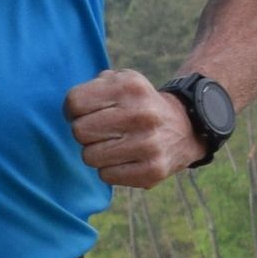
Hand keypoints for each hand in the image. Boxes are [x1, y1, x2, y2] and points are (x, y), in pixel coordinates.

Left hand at [65, 68, 198, 190]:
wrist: (185, 127)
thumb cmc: (139, 104)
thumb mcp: (123, 81)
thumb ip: (94, 87)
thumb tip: (71, 109)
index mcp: (130, 87)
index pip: (75, 102)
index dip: (73, 110)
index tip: (84, 113)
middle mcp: (141, 114)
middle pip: (79, 131)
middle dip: (85, 132)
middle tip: (101, 131)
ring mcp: (148, 144)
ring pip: (89, 156)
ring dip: (96, 153)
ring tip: (114, 145)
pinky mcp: (152, 171)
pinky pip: (105, 176)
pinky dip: (109, 169)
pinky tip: (124, 159)